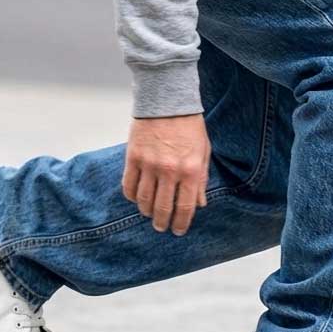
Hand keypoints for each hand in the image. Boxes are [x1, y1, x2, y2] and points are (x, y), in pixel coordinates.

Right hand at [122, 114, 209, 234]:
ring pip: (144, 200)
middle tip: (161, 227)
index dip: (181, 223)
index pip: (185, 207)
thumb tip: (200, 204)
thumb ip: (202, 179)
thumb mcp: (204, 152)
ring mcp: (149, 165)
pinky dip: (132, 197)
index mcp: (191, 170)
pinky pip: (129, 186)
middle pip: (162, 208)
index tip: (178, 230)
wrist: (167, 101)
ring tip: (149, 214)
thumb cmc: (189, 126)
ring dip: (146, 211)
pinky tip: (137, 198)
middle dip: (162, 222)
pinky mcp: (133, 158)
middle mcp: (170, 170)